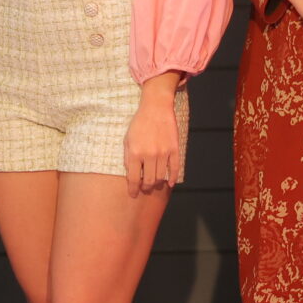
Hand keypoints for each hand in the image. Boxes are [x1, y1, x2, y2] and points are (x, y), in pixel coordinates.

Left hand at [123, 76, 184, 195]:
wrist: (156, 108)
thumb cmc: (139, 124)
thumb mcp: (127, 139)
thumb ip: (127, 157)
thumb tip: (130, 174)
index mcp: (135, 153)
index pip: (133, 178)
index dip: (132, 189)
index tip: (132, 194)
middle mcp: (149, 155)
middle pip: (148, 180)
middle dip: (145, 188)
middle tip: (144, 189)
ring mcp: (163, 153)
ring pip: (160, 177)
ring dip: (156, 184)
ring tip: (153, 184)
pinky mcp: (174, 150)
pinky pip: (174, 169)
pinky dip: (173, 178)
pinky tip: (170, 183)